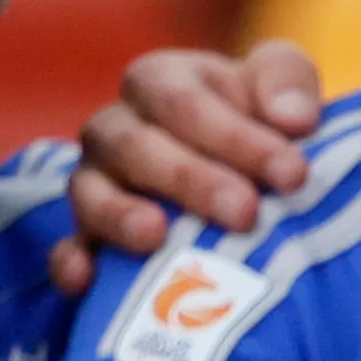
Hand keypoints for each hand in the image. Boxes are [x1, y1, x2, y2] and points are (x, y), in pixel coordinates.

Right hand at [60, 37, 323, 275]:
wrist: (246, 173)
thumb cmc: (263, 123)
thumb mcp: (281, 84)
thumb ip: (287, 80)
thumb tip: (293, 117)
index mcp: (161, 84)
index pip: (184, 101)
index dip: (236, 136)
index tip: (293, 174)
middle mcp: (118, 130)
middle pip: (135, 146)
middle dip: (190, 179)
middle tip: (245, 213)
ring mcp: (96, 183)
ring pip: (90, 193)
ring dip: (120, 215)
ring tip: (156, 237)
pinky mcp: (89, 236)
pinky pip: (67, 248)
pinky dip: (72, 262)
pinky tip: (85, 279)